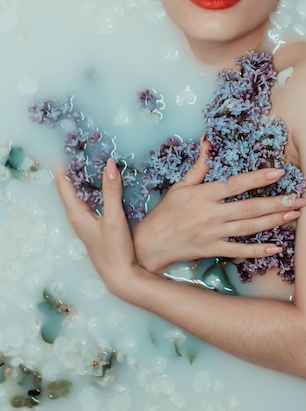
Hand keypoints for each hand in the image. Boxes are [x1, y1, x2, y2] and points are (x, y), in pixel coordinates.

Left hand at [56, 157, 137, 298]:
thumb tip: (109, 164)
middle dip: (75, 169)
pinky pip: (92, 201)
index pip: (63, 184)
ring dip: (85, 179)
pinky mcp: (96, 225)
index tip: (66, 148)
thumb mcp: (113, 218)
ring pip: (82, 194)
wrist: (122, 277)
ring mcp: (87, 222)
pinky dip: (95, 189)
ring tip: (93, 161)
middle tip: (82, 150)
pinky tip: (106, 185)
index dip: (63, 166)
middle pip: (71, 188)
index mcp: (76, 214)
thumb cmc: (114, 250)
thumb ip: (111, 191)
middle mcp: (78, 217)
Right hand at [133, 138, 305, 271]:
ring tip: (295, 215)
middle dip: (277, 202)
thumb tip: (209, 141)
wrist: (149, 244)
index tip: (279, 172)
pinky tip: (276, 247)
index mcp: (204, 195)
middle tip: (301, 198)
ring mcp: (213, 234)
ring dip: (274, 221)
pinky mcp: (213, 250)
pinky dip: (258, 250)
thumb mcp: (180, 186)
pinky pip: (240, 251)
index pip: (236, 184)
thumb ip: (199, 166)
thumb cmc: (165, 212)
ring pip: (249, 228)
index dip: (258, 178)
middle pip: (249, 208)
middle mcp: (211, 214)